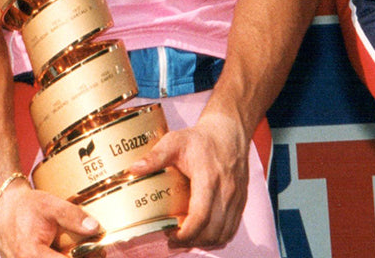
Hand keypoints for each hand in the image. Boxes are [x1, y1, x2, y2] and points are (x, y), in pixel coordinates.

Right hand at [0, 181, 98, 257]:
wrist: (4, 208)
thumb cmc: (26, 207)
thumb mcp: (50, 205)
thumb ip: (72, 216)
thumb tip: (94, 227)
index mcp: (31, 254)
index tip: (97, 254)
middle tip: (93, 252)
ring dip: (64, 257)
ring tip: (78, 251)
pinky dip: (56, 256)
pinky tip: (65, 252)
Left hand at [128, 111, 249, 248]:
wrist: (229, 132)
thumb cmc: (201, 138)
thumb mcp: (175, 141)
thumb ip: (155, 157)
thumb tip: (133, 169)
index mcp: (208, 178)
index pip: (201, 216)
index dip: (185, 233)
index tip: (170, 235)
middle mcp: (226, 191)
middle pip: (212, 231)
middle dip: (192, 242)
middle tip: (173, 239)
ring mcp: (236, 198)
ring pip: (224, 234)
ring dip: (205, 242)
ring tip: (186, 239)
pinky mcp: (241, 202)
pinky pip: (232, 229)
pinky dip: (217, 238)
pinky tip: (202, 234)